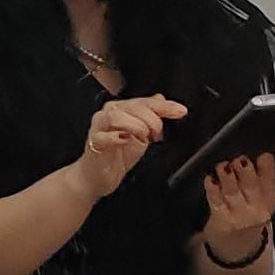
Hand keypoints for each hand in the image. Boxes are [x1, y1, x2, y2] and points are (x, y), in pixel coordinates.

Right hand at [68, 96, 187, 200]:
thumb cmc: (118, 154)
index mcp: (122, 109)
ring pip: (116, 116)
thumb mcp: (142, 134)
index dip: (164, 106)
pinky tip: (125, 140)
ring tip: (143, 138)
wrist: (99, 176)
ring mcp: (99, 127)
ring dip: (135, 126)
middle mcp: (109, 114)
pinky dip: (116, 137)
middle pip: (132, 106)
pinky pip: (102, 136)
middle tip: (157, 134)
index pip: (145, 101)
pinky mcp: (93, 142)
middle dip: (151, 119)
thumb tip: (161, 98)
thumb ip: (151, 116)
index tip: (180, 111)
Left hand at [193, 156, 274, 259]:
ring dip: (226, 176)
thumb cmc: (248, 217)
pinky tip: (210, 178)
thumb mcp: (262, 201)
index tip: (263, 156)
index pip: (271, 183)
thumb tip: (264, 156)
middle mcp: (256, 210)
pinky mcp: (220, 219)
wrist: (238, 249)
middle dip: (245, 170)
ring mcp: (237, 215)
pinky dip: (212, 187)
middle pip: (251, 187)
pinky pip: (215, 199)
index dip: (267, 169)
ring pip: (232, 191)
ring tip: (223, 166)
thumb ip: (263, 179)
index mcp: (269, 202)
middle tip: (239, 160)